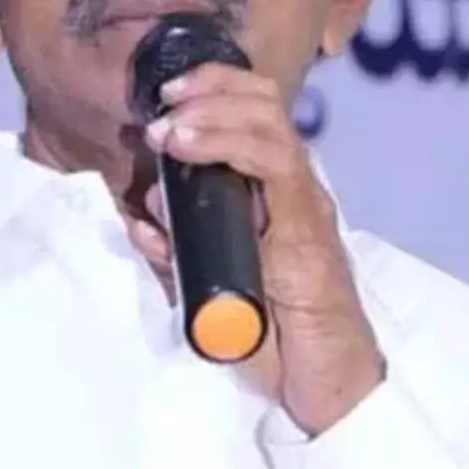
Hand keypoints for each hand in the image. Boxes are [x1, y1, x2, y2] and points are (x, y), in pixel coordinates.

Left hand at [127, 62, 385, 435]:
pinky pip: (277, 169)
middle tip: (165, 102)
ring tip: (171, 128)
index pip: (252, 111)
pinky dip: (232, 148)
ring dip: (214, 115)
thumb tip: (143, 217)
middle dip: (210, 88)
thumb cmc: (274, 335)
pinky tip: (192, 149)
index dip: (213, 85)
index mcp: (271, 191)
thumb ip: (177, 251)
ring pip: (269, 126)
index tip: (167, 91)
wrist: (324, 382)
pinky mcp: (309, 231)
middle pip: (262, 104)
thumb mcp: (206, 285)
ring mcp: (304, 205)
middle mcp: (293, 187)